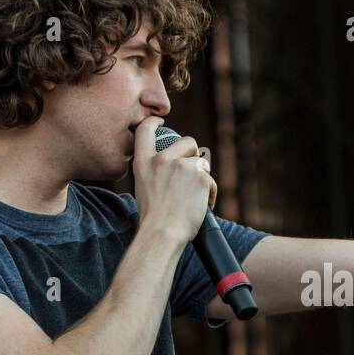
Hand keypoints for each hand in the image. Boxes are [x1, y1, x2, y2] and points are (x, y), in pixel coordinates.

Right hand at [131, 116, 217, 242]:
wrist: (162, 233)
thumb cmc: (153, 219)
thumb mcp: (144, 188)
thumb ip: (155, 171)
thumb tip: (172, 164)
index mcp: (143, 163)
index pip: (145, 130)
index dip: (154, 121)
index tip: (160, 121)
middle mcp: (162, 160)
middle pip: (187, 142)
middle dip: (194, 153)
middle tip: (193, 172)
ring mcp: (182, 166)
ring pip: (202, 163)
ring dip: (202, 178)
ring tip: (195, 198)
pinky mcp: (200, 176)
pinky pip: (210, 180)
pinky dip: (209, 193)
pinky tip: (202, 206)